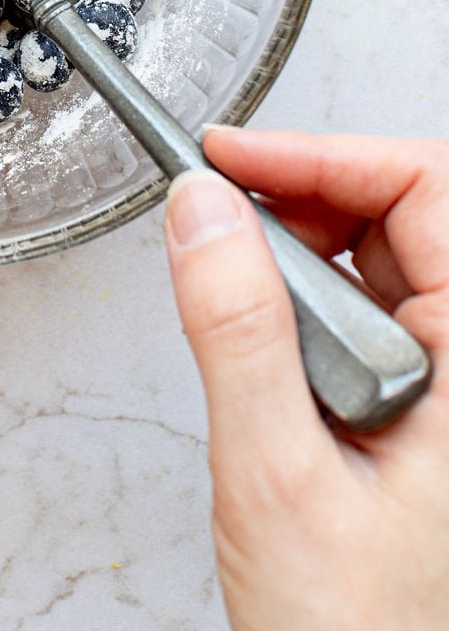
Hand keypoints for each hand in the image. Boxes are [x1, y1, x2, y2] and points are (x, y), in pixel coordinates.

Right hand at [164, 127, 448, 630]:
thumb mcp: (276, 475)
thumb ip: (238, 331)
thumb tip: (203, 211)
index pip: (426, 190)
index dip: (326, 155)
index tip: (232, 157)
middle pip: (407, 211)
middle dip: (307, 192)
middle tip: (219, 204)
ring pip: (386, 256)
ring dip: (303, 247)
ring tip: (233, 284)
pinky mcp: (423, 406)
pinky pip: (372, 310)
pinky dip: (306, 296)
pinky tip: (263, 332)